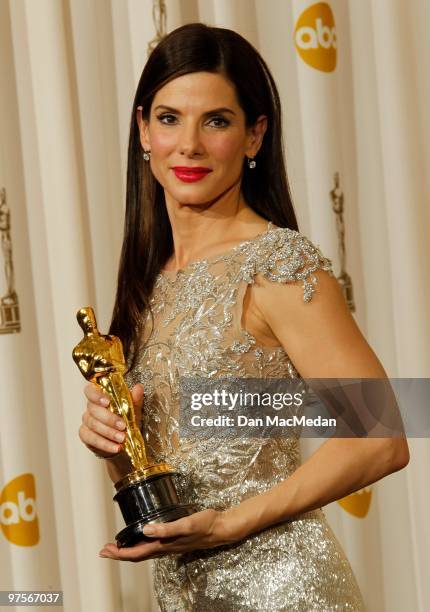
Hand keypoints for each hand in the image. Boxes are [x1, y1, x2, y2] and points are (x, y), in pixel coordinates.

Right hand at [79, 382, 143, 458]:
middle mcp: (91, 408)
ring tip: (122, 438)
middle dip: (109, 419)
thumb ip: (134, 399)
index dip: (96, 395)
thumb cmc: (125, 421)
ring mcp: (87, 422)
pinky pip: (92, 439)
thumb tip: (138, 388)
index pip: (90, 391)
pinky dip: (105, 444)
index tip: (107, 401)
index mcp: (99, 397)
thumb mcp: (133, 410)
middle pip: (93, 410)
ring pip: (93, 425)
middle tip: (122, 426)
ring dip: (109, 433)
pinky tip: (115, 447)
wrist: (121, 441)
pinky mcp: (85, 435)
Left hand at [98, 508, 239, 561]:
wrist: (221, 528)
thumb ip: (166, 528)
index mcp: (165, 545)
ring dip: (129, 550)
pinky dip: (142, 545)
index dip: (120, 554)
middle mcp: (165, 548)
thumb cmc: (205, 524)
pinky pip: (153, 546)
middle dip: (120, 554)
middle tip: (105, 550)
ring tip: (118, 546)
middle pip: (138, 555)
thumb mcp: (186, 524)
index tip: (106, 551)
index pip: (137, 553)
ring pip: (144, 551)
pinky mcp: (175, 540)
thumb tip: (146, 530)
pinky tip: (142, 538)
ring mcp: (170, 545)